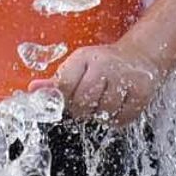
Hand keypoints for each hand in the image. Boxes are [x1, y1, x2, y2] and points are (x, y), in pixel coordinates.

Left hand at [42, 41, 163, 125]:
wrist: (139, 56)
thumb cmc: (103, 64)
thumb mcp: (78, 66)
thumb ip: (57, 82)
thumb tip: (34, 89)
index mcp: (84, 57)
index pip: (64, 86)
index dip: (63, 100)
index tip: (67, 101)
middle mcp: (105, 65)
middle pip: (83, 102)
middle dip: (81, 109)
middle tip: (86, 103)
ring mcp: (125, 78)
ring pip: (103, 113)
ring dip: (100, 114)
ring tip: (102, 102)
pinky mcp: (141, 92)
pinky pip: (121, 119)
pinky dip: (116, 119)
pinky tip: (116, 106)